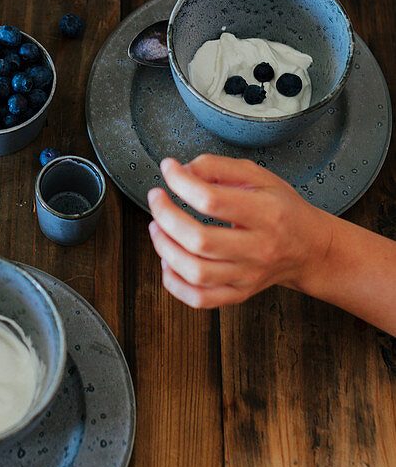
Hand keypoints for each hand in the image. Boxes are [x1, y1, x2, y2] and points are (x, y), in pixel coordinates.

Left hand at [147, 154, 333, 308]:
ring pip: (196, 273)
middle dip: (166, 216)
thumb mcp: (258, 176)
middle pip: (200, 240)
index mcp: (267, 213)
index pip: (212, 200)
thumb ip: (218, 167)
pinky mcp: (240, 294)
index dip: (180, 182)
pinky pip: (200, 298)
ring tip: (157, 227)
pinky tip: (168, 260)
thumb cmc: (282, 208)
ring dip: (165, 248)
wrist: (310, 248)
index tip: (168, 169)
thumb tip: (181, 170)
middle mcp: (259, 248)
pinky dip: (174, 282)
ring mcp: (249, 276)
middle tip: (156, 198)